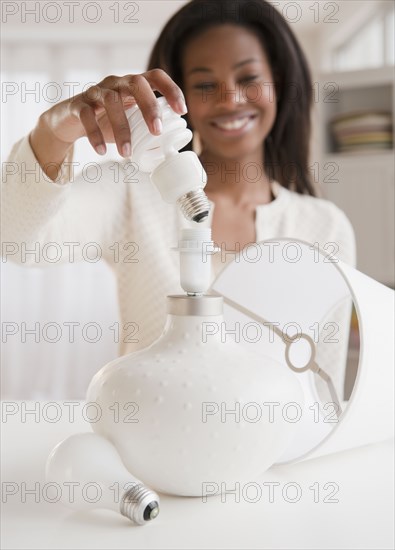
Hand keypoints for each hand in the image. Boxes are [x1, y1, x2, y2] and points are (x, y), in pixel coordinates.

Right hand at [35, 70, 186, 158]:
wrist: (69, 121)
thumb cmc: (106, 122)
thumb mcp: (130, 124)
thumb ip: (147, 131)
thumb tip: (169, 151)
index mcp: (132, 86)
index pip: (156, 77)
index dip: (171, 90)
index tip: (182, 111)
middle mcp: (116, 83)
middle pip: (136, 83)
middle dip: (149, 107)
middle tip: (157, 132)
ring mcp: (96, 91)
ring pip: (112, 102)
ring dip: (122, 129)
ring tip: (127, 153)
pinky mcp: (78, 104)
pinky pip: (87, 116)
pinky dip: (95, 135)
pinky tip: (102, 151)